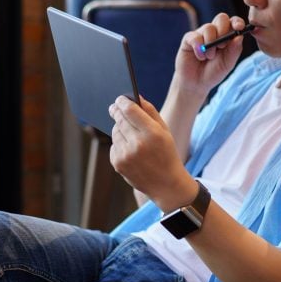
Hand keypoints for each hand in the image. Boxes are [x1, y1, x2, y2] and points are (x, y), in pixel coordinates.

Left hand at [109, 95, 197, 211]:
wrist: (167, 184)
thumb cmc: (167, 153)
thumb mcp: (165, 130)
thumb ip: (150, 111)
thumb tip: (135, 97)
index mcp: (152, 133)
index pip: (130, 110)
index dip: (122, 101)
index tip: (120, 99)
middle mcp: (138, 143)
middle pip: (120, 119)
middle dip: (117, 112)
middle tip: (114, 107)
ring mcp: (126, 155)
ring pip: (115, 132)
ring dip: (120, 129)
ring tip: (130, 134)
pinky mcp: (118, 164)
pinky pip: (114, 145)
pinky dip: (119, 144)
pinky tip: (130, 150)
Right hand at [173, 13, 247, 97]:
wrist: (196, 83)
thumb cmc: (213, 73)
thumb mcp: (227, 64)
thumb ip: (234, 50)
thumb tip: (239, 36)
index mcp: (227, 36)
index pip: (233, 22)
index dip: (237, 22)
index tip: (239, 27)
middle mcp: (214, 32)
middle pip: (221, 18)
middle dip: (223, 29)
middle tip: (222, 46)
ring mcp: (201, 34)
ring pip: (208, 27)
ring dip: (211, 44)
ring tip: (209, 57)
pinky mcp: (188, 39)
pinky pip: (195, 36)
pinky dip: (199, 47)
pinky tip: (200, 57)